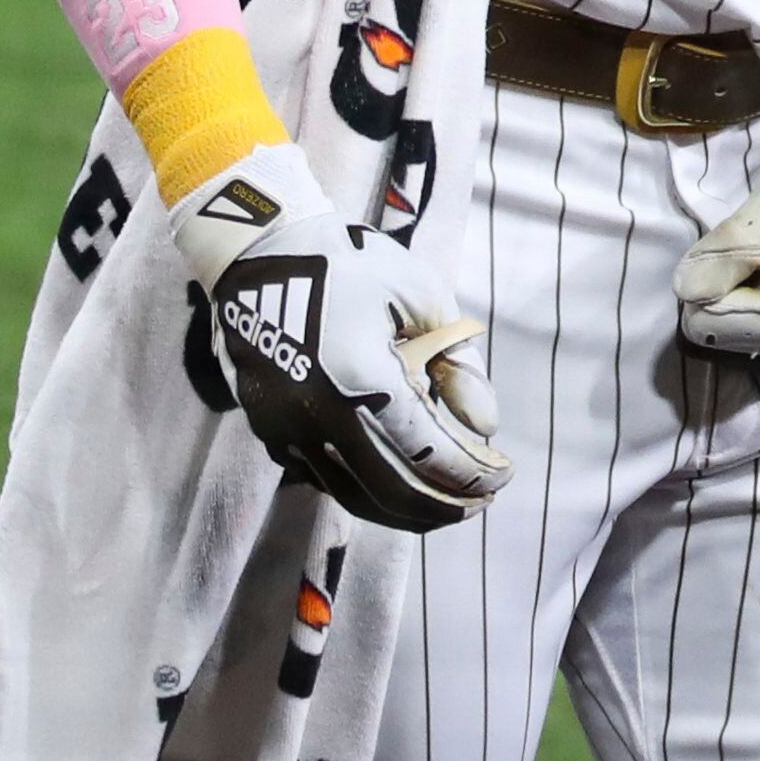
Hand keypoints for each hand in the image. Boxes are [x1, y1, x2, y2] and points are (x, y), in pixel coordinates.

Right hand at [171, 145, 508, 529]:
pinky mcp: (269, 429)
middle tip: (480, 504)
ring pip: (352, 495)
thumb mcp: (420, 296)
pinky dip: (364, 488)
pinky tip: (396, 482)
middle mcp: (317, 415)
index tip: (502, 479)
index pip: (427, 453)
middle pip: (391, 490)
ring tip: (445, 505)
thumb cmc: (349, 262)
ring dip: (403, 508)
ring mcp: (286, 428)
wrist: (257, 251)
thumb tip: (485, 426)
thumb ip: (457, 364)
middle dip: (443, 505)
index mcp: (360, 378)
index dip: (471, 476)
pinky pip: (323, 476)